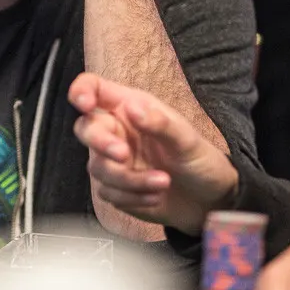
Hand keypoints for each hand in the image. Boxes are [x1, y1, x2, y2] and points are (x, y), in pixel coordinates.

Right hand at [69, 73, 237, 234]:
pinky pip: (108, 192)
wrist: (207, 201)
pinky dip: (133, 197)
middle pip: (85, 129)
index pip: (95, 88)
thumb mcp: (187, 139)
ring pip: (98, 167)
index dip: (82, 91)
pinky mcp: (114, 188)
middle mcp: (116, 131)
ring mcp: (112, 161)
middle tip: (123, 155)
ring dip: (130, 179)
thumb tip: (132, 108)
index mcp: (129, 108)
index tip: (85, 105)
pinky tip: (156, 196)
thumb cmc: (199, 160)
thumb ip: (160, 123)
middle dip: (100, 143)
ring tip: (163, 182)